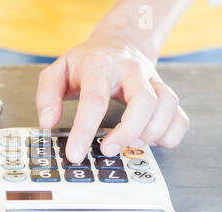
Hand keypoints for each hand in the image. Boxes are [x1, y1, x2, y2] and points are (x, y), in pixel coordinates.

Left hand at [36, 35, 189, 162]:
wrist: (119, 43)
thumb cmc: (86, 62)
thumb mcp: (57, 72)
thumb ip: (47, 96)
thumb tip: (47, 123)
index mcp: (100, 66)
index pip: (95, 99)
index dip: (85, 130)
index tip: (75, 154)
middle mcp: (132, 71)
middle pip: (144, 101)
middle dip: (128, 132)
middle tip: (108, 150)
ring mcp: (152, 81)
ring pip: (167, 106)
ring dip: (150, 134)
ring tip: (128, 146)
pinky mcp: (165, 94)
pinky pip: (179, 117)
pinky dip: (169, 135)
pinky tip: (148, 141)